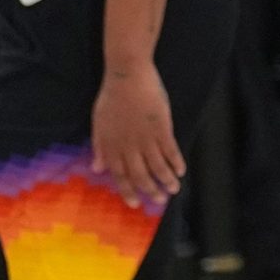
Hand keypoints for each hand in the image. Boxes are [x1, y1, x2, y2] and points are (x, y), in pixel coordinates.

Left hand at [90, 66, 182, 209]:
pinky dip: (176, 162)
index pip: (120, 174)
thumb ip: (99, 146)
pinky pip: (170, 150)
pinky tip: (181, 170)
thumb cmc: (111, 96)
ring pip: (157, 166)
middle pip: (140, 174)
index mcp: (111, 145)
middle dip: (150, 190)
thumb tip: (98, 168)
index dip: (127, 190)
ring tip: (174, 190)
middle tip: (159, 201)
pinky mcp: (161, 127)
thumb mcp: (98, 122)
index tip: (135, 204)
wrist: (127, 75)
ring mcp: (146, 137)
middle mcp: (128, 146)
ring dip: (166, 180)